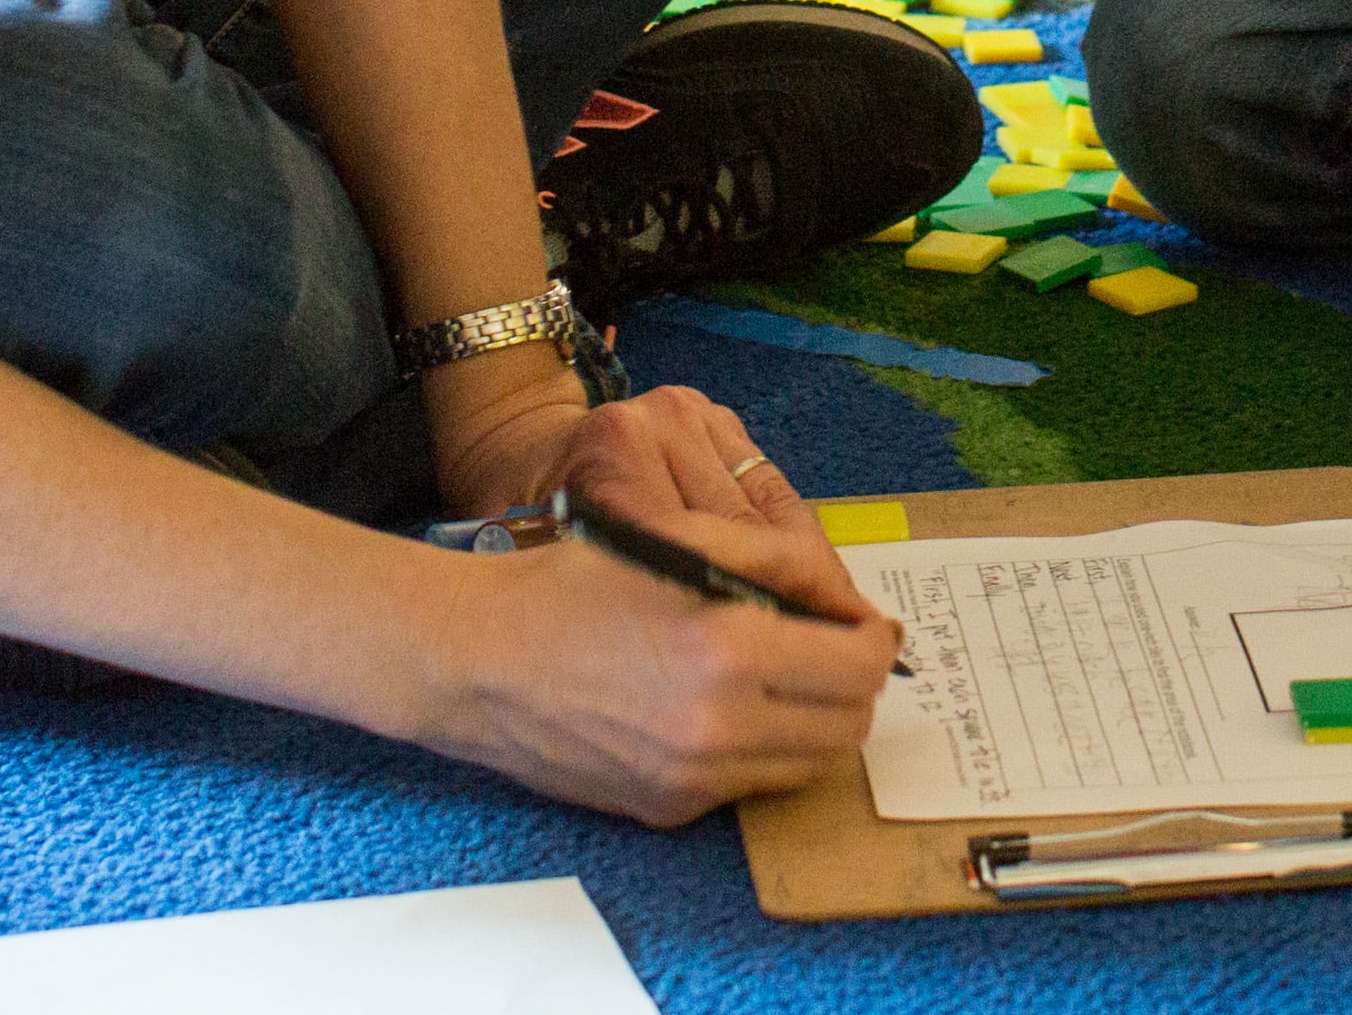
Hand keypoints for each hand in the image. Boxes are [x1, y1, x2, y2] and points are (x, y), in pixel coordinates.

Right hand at [410, 524, 902, 825]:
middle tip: (827, 646)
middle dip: (852, 683)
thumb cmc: (573, 587)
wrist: (479, 661)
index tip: (858, 621)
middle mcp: (717, 731)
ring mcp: (692, 781)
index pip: (858, 667)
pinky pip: (751, 786)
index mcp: (726, 652)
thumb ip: (779, 561)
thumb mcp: (680, 541)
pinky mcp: (668, 810)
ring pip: (808, 766)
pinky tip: (725, 706)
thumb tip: (849, 598)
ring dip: (814, 721)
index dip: (872, 638)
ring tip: (780, 674)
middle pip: (849, 728)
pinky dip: (760, 750)